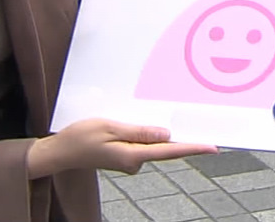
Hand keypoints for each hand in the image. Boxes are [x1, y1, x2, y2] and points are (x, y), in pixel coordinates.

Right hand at [26, 118, 215, 178]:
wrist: (60, 152)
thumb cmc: (81, 137)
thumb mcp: (109, 127)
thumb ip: (139, 131)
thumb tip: (167, 134)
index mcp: (133, 155)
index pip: (170, 151)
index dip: (194, 147)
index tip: (214, 147)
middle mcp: (135, 162)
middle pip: (164, 147)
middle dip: (177, 133)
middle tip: (194, 118)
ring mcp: (130, 161)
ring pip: (151, 144)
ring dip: (154, 131)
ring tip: (148, 113)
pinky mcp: (125, 157)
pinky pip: (142, 144)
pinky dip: (143, 133)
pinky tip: (133, 123)